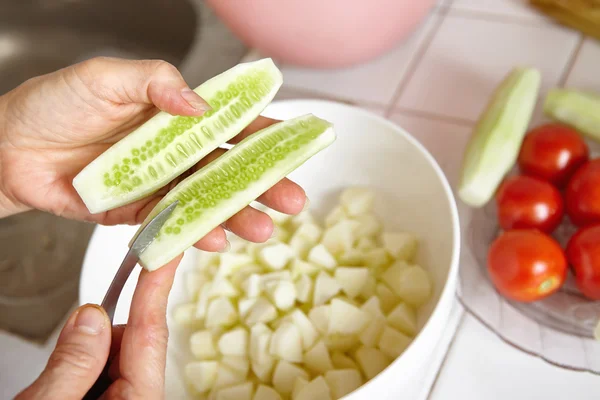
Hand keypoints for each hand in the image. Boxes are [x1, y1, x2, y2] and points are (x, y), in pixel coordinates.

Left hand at [0, 57, 306, 249]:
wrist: (11, 147)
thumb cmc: (55, 104)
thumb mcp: (106, 77)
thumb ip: (155, 83)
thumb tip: (200, 104)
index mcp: (176, 117)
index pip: (231, 124)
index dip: (265, 134)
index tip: (297, 144)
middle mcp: (175, 153)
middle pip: (229, 169)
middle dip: (263, 185)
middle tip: (291, 199)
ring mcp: (159, 185)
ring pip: (207, 202)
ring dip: (236, 216)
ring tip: (262, 228)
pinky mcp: (138, 213)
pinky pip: (171, 225)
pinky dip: (193, 234)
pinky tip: (213, 240)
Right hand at [17, 256, 181, 399]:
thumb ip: (73, 363)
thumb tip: (91, 317)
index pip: (151, 335)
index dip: (155, 289)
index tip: (165, 256)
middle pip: (131, 343)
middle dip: (100, 334)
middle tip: (64, 354)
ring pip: (113, 356)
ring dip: (85, 358)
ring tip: (55, 389)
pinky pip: (101, 371)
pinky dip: (81, 369)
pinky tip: (62, 390)